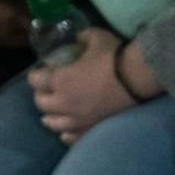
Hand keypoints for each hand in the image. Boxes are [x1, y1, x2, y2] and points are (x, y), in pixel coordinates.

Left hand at [29, 28, 132, 143]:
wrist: (138, 79)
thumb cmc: (115, 57)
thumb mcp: (97, 37)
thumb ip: (83, 37)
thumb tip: (79, 37)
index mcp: (59, 81)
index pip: (35, 81)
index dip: (37, 75)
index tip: (42, 72)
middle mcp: (63, 103)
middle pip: (41, 104)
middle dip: (42, 95)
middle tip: (49, 90)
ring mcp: (77, 120)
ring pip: (53, 124)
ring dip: (50, 116)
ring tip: (54, 112)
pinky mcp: (91, 129)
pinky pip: (71, 138)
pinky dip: (66, 134)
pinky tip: (66, 133)